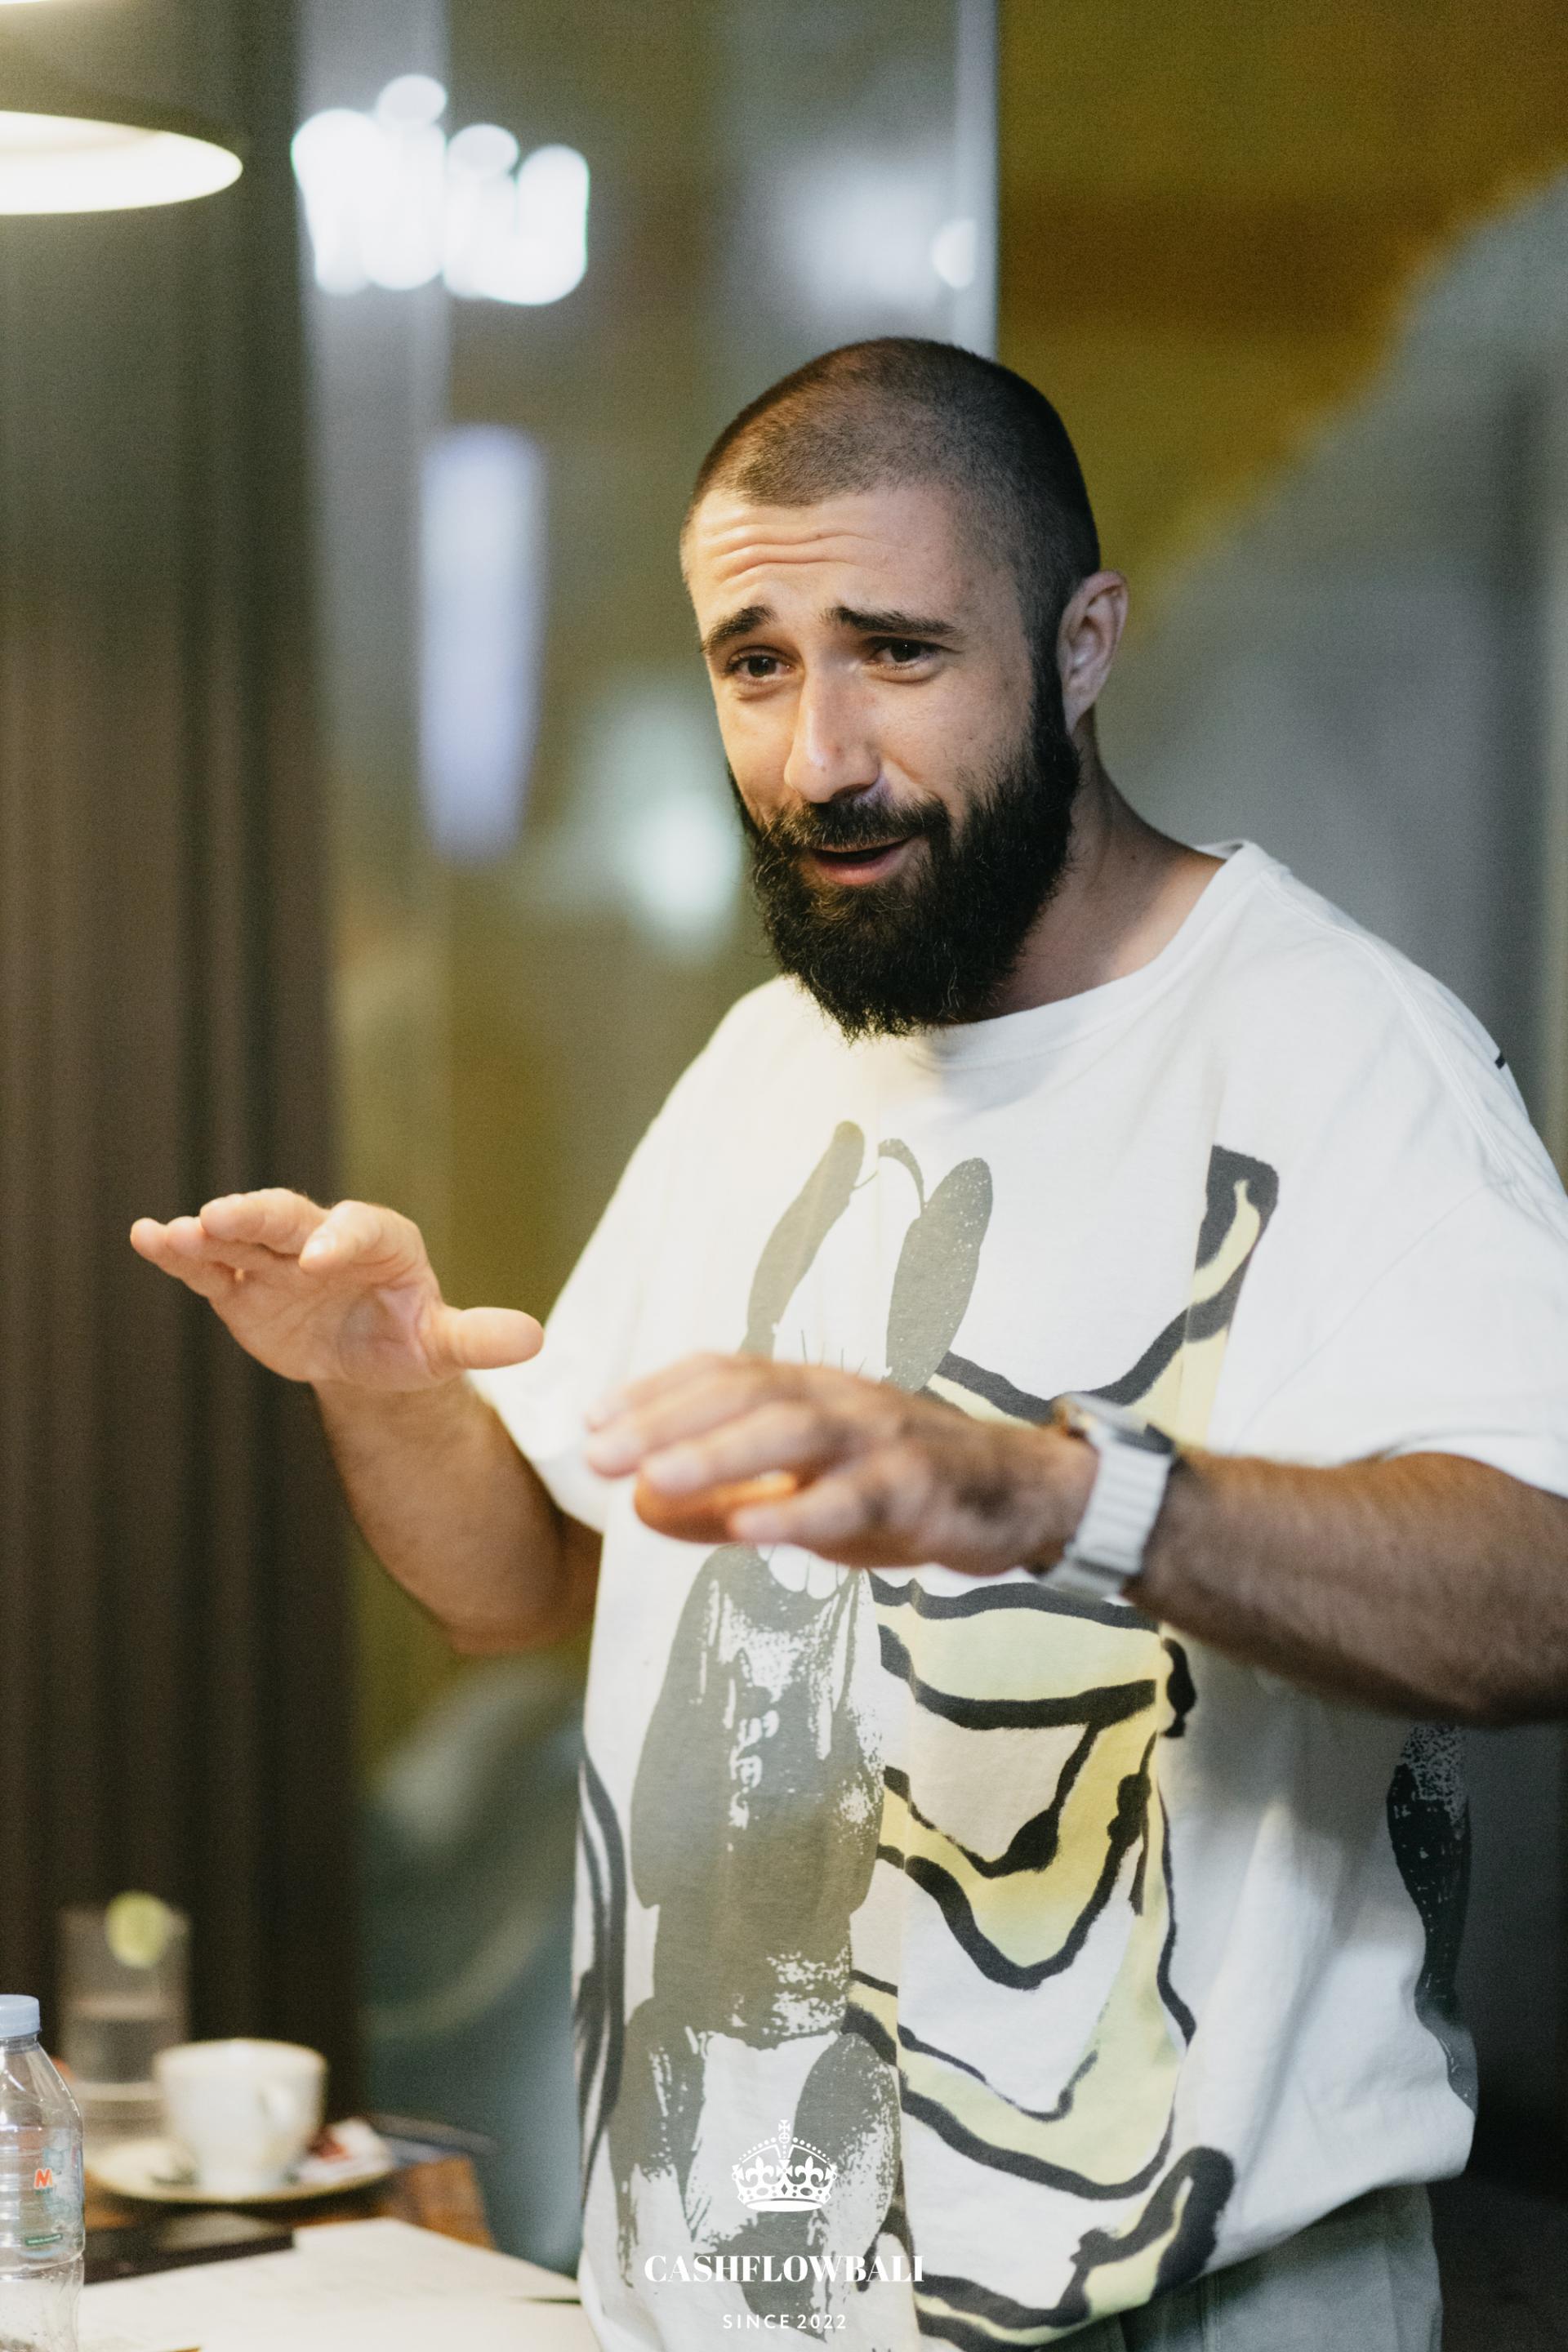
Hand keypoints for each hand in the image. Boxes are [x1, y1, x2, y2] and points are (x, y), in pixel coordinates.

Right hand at [130, 1190, 541, 1391]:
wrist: (366, 1352)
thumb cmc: (408, 1338)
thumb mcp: (443, 1346)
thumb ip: (478, 1338)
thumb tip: (534, 1340)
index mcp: (379, 1241)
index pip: (357, 1231)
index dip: (338, 1241)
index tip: (318, 1260)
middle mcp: (322, 1236)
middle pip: (287, 1217)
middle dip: (256, 1218)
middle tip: (222, 1218)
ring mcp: (276, 1257)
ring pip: (239, 1235)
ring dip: (205, 1232)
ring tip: (170, 1234)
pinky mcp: (240, 1282)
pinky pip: (207, 1265)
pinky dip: (177, 1253)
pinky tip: (145, 1237)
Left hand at [583, 1355, 1093, 1574]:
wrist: (1021, 1494)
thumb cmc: (899, 1489)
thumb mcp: (802, 1495)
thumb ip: (722, 1502)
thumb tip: (636, 1508)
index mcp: (809, 1391)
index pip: (722, 1372)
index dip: (654, 1392)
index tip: (590, 1421)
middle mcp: (840, 1400)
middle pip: (745, 1394)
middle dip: (666, 1421)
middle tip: (598, 1455)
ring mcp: (883, 1440)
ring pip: (794, 1433)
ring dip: (718, 1454)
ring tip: (653, 1481)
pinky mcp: (921, 1488)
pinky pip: (855, 1498)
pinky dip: (799, 1511)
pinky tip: (749, 1528)